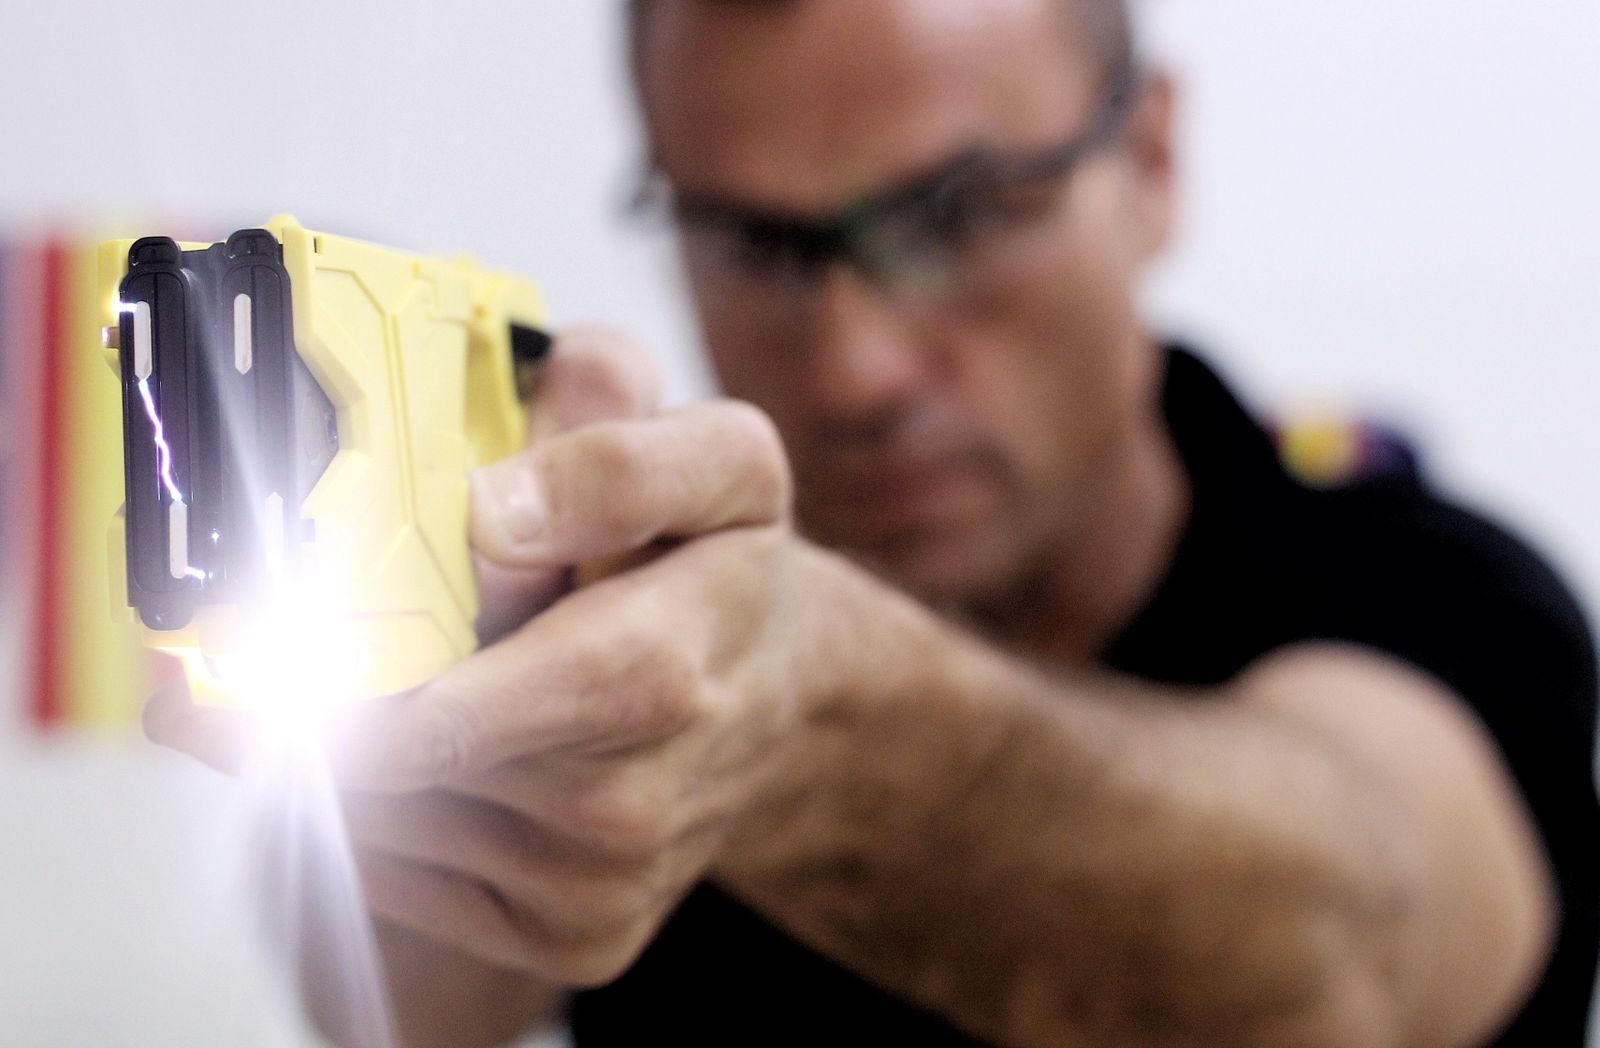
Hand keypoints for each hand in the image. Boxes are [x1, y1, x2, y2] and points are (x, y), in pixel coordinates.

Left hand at [146, 328, 855, 988]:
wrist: (792, 703)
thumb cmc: (730, 573)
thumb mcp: (723, 465)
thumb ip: (614, 460)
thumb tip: (485, 513)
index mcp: (645, 675)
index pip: (423, 718)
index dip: (307, 693)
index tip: (225, 658)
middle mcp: (618, 808)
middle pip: (379, 768)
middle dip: (321, 702)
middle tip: (276, 646)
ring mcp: (594, 888)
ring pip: (383, 824)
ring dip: (356, 752)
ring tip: (407, 681)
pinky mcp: (577, 939)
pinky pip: (412, 878)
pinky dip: (390, 810)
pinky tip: (439, 748)